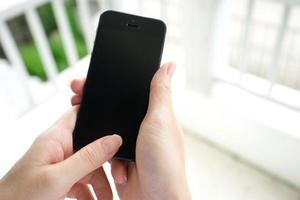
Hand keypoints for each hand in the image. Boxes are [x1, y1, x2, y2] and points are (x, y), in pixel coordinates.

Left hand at [0, 106, 121, 199]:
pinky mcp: (60, 178)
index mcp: (56, 137)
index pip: (80, 113)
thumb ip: (88, 157)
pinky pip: (82, 179)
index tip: (119, 121)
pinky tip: (97, 199)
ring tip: (108, 197)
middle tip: (118, 175)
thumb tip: (114, 140)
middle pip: (92, 144)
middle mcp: (59, 147)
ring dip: (101, 181)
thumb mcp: (58, 178)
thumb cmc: (19, 197)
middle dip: (106, 159)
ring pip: (89, 164)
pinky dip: (90, 191)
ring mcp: (60, 163)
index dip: (98, 111)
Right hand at [71, 62, 191, 199]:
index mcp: (152, 115)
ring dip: (94, 130)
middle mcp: (140, 127)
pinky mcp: (118, 160)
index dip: (109, 84)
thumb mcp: (160, 121)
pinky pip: (100, 149)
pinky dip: (97, 151)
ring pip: (103, 129)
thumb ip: (160, 93)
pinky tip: (101, 154)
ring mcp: (128, 144)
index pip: (128, 92)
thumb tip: (168, 66)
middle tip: (75, 97)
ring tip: (84, 126)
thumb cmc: (164, 163)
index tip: (89, 81)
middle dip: (93, 103)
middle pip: (112, 108)